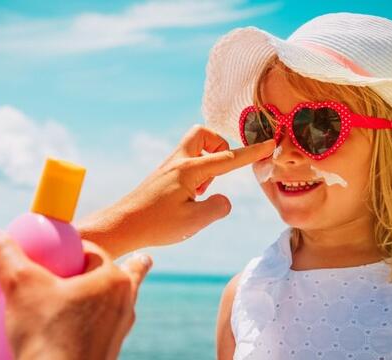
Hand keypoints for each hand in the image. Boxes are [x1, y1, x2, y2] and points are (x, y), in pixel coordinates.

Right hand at [0, 230, 151, 359]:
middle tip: (73, 269)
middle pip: (103, 276)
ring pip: (105, 303)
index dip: (68, 249)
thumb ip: (5, 256)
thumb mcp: (20, 287)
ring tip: (84, 294)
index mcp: (114, 280)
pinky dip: (88, 324)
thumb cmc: (49, 337)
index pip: (90, 251)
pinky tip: (75, 329)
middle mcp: (124, 304)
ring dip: (94, 297)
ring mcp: (118, 331)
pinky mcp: (106, 353)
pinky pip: (99, 329)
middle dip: (92, 270)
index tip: (49, 256)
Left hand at [76, 125, 274, 256]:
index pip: (228, 158)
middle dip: (219, 146)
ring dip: (207, 162)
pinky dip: (196, 173)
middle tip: (220, 172)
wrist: (121, 225)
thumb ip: (218, 207)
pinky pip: (186, 162)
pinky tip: (189, 198)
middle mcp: (178, 162)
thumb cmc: (156, 224)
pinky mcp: (162, 176)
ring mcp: (168, 167)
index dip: (252, 152)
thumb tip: (224, 199)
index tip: (270, 143)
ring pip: (194, 147)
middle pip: (203, 134)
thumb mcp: (194, 221)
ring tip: (201, 192)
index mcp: (190, 170)